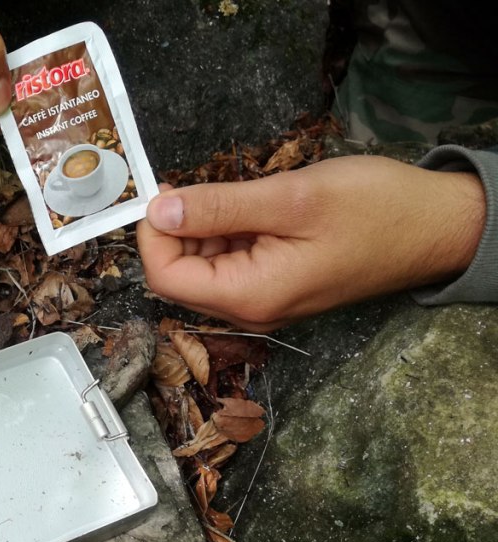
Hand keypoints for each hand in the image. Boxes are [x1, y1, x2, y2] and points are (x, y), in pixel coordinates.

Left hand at [137, 156, 485, 330]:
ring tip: (236, 194)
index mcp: (250, 295)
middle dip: (176, 230)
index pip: (165, 277)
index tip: (163, 193)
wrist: (437, 227)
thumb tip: (159, 211)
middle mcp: (250, 308)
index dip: (152, 236)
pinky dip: (226, 231)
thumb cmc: (376, 211)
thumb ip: (219, 207)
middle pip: (179, 275)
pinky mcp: (276, 283)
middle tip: (196, 184)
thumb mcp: (292, 198)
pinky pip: (231, 261)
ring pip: (203, 266)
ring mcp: (264, 299)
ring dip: (203, 228)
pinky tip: (250, 207)